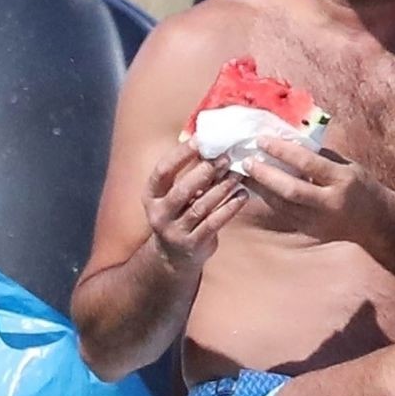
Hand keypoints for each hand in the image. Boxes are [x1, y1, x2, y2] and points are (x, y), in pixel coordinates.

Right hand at [144, 140, 245, 270]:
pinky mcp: (193, 244)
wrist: (174, 256)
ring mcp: (175, 231)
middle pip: (182, 190)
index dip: (181, 155)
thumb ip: (188, 172)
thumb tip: (209, 141)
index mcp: (151, 195)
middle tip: (226, 157)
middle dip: (205, 172)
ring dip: (222, 188)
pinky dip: (230, 208)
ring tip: (239, 173)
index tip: (200, 140)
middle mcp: (159, 214)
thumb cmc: (180, 212)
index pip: (163, 171)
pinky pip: (214, 223)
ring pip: (201, 206)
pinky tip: (243, 195)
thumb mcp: (173, 194)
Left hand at [244, 138, 390, 244]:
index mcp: (343, 179)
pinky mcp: (311, 231)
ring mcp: (320, 220)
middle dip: (265, 175)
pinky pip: (285, 214)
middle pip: (291, 189)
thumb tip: (290, 142)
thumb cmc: (361, 186)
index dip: (282, 151)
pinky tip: (259, 189)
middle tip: (247, 161)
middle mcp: (330, 202)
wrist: (376, 222)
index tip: (262, 140)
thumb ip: (321, 156)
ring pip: (282, 205)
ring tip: (245, 175)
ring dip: (261, 189)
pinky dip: (270, 200)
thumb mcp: (348, 166)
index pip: (308, 163)